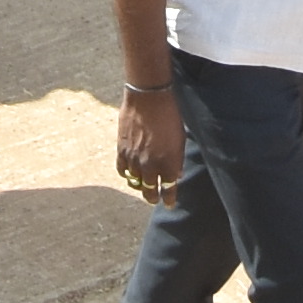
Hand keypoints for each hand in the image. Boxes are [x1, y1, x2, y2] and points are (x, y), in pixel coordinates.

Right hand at [115, 82, 184, 201]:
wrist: (148, 99)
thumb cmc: (169, 116)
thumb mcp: (180, 139)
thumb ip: (177, 160)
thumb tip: (176, 174)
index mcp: (168, 164)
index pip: (168, 190)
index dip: (169, 199)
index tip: (169, 204)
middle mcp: (150, 166)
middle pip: (149, 191)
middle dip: (153, 197)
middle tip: (155, 198)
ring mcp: (134, 160)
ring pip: (135, 183)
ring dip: (139, 187)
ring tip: (142, 187)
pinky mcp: (122, 151)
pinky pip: (122, 171)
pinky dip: (127, 174)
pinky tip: (130, 174)